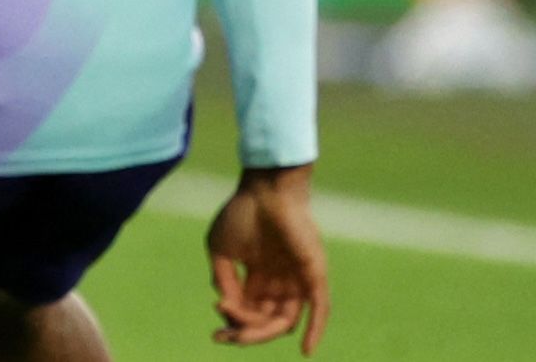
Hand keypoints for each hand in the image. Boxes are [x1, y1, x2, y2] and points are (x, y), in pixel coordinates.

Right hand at [207, 166, 329, 352]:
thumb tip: (226, 309)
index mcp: (258, 277)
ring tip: (244, 333)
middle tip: (227, 337)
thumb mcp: (220, 251)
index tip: (215, 335)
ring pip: (286, 320)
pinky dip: (315, 330)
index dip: (233, 326)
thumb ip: (223, 281)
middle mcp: (279, 282)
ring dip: (265, 332)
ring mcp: (297, 280)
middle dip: (246, 333)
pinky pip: (320, 308)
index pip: (249, 312)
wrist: (266, 189)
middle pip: (267, 321)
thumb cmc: (242, 213)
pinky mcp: (314, 274)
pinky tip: (306, 351)